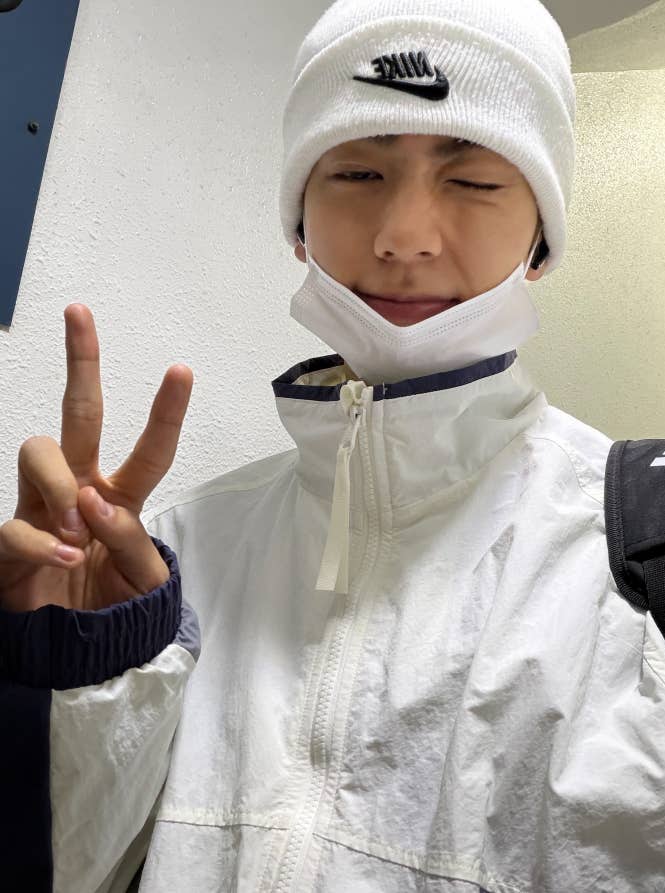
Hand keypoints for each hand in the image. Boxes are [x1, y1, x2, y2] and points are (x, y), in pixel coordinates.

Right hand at [0, 304, 192, 611]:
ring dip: (60, 484)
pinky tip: (64, 558)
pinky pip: (14, 524)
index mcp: (121, 496)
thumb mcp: (141, 581)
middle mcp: (79, 489)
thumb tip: (94, 504)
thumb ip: (129, 541)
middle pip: (80, 414)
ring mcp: (40, 509)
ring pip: (38, 450)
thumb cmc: (109, 606)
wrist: (72, 655)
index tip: (182, 368)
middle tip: (79, 311)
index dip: (165, 411)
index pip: (149, 449)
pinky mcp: (9, 540)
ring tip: (76, 531)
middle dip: (82, 362)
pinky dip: (40, 540)